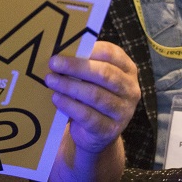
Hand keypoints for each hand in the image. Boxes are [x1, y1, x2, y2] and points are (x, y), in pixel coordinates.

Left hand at [46, 40, 139, 155]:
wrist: (97, 134)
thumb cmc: (93, 96)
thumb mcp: (94, 79)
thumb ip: (85, 65)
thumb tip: (62, 52)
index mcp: (128, 69)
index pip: (111, 54)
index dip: (89, 49)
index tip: (67, 48)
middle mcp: (130, 89)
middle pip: (104, 73)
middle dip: (76, 67)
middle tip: (54, 63)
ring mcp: (123, 111)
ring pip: (95, 95)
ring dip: (69, 86)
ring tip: (51, 80)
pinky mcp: (110, 130)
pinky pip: (88, 116)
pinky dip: (69, 105)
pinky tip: (56, 98)